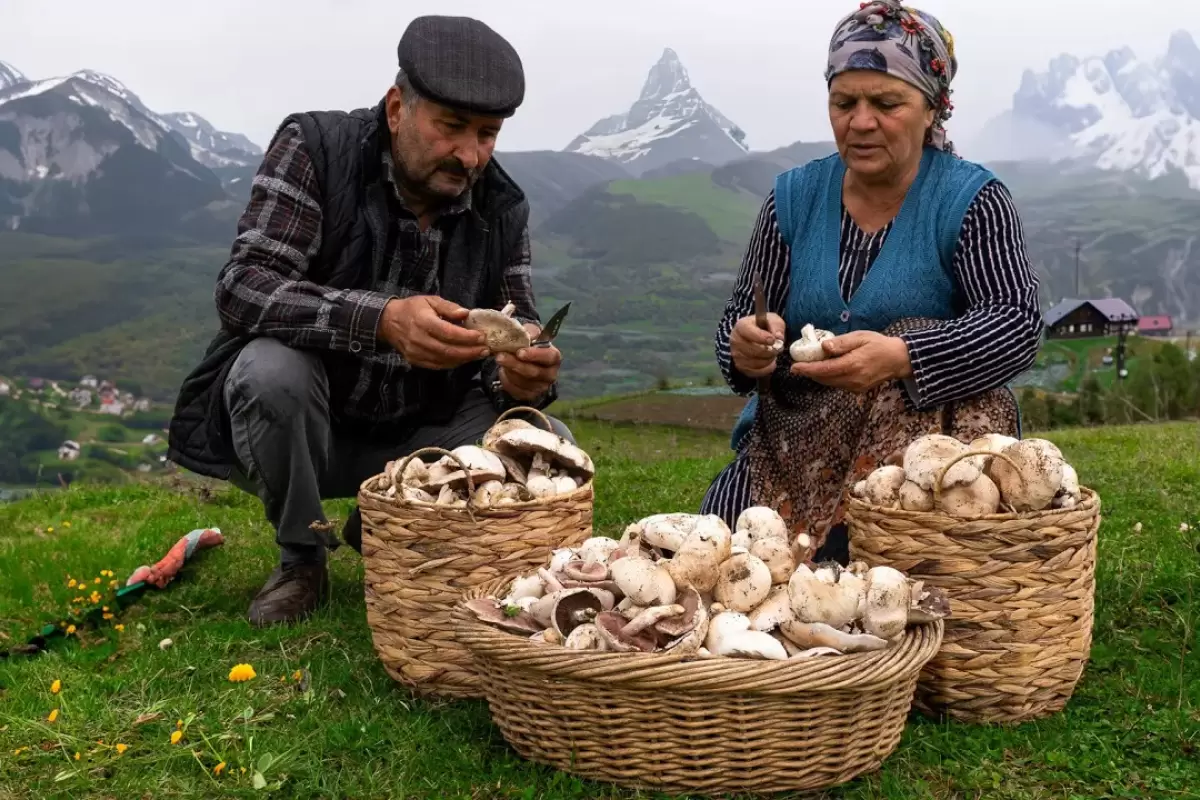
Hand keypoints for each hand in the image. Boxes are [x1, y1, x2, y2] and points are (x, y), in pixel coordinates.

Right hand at [378, 295, 488, 369]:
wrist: (388, 322)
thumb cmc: (412, 308)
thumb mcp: (430, 300)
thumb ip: (449, 307)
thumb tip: (466, 313)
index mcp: (423, 322)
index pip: (448, 333)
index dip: (467, 337)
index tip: (482, 336)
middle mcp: (419, 339)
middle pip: (448, 350)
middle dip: (470, 351)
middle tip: (485, 349)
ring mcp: (416, 352)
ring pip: (444, 360)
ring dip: (464, 359)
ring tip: (479, 354)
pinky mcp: (416, 361)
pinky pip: (438, 365)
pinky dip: (453, 363)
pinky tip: (464, 358)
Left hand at [497, 324, 560, 399]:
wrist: (525, 357)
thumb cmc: (530, 344)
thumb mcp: (531, 333)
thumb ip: (529, 332)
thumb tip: (525, 335)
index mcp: (554, 357)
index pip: (549, 357)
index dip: (534, 355)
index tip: (519, 352)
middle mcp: (550, 374)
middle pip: (533, 372)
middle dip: (515, 364)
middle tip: (500, 356)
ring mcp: (541, 387)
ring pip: (523, 382)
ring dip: (509, 371)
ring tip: (500, 360)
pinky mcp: (530, 395)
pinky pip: (516, 391)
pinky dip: (506, 381)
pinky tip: (503, 371)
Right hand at [730, 313, 786, 377]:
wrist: (754, 335)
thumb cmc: (764, 326)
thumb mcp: (772, 320)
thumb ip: (776, 326)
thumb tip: (779, 337)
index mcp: (742, 326)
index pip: (749, 332)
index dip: (762, 337)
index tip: (773, 340)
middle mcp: (735, 340)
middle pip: (753, 350)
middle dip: (769, 351)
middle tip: (778, 349)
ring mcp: (736, 355)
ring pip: (755, 362)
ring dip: (769, 360)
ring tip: (774, 354)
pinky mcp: (740, 366)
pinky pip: (754, 372)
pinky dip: (766, 369)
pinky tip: (771, 363)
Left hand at [789, 331, 911, 392]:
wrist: (898, 359)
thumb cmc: (878, 344)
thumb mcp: (860, 337)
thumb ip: (841, 343)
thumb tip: (823, 347)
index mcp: (853, 364)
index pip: (824, 370)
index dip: (807, 370)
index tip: (793, 367)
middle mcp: (853, 379)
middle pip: (824, 378)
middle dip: (809, 372)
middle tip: (800, 362)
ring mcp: (855, 387)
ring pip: (829, 383)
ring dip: (818, 375)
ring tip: (812, 364)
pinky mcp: (857, 390)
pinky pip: (837, 384)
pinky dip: (829, 377)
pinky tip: (828, 368)